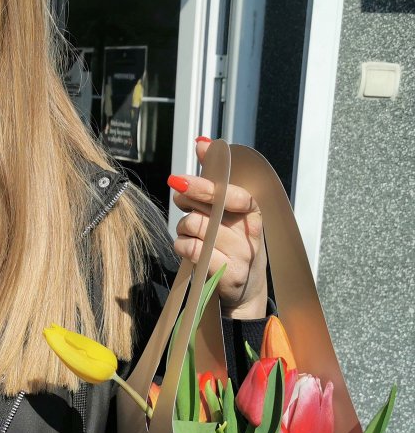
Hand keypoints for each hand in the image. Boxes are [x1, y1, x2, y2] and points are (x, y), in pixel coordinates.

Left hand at [169, 138, 267, 319]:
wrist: (242, 289)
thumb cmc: (231, 245)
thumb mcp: (227, 212)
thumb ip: (215, 179)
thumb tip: (203, 143)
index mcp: (253, 214)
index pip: (235, 195)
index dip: (208, 185)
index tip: (182, 178)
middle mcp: (250, 234)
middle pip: (208, 210)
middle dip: (188, 201)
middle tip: (181, 197)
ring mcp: (242, 256)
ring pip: (195, 228)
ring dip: (183, 228)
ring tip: (190, 233)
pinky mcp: (228, 275)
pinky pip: (192, 250)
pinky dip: (183, 247)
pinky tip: (189, 249)